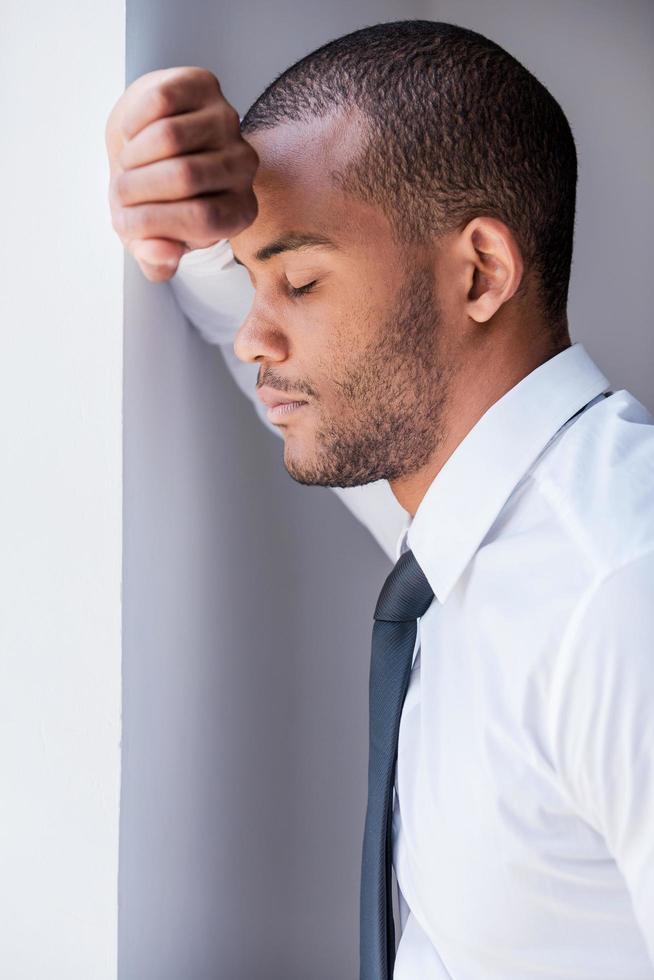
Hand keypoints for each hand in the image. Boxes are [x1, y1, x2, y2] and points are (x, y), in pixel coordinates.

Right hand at [105, 66, 258, 280]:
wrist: (145, 147)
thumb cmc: (152, 200)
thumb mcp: (150, 239)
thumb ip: (156, 260)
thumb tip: (162, 255)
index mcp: (240, 211)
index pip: (202, 219)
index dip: (152, 222)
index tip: (123, 221)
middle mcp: (244, 166)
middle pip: (184, 176)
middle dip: (135, 187)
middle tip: (120, 191)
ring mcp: (228, 122)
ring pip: (169, 137)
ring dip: (131, 155)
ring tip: (127, 165)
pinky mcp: (204, 85)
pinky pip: (160, 101)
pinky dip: (133, 121)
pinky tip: (133, 134)